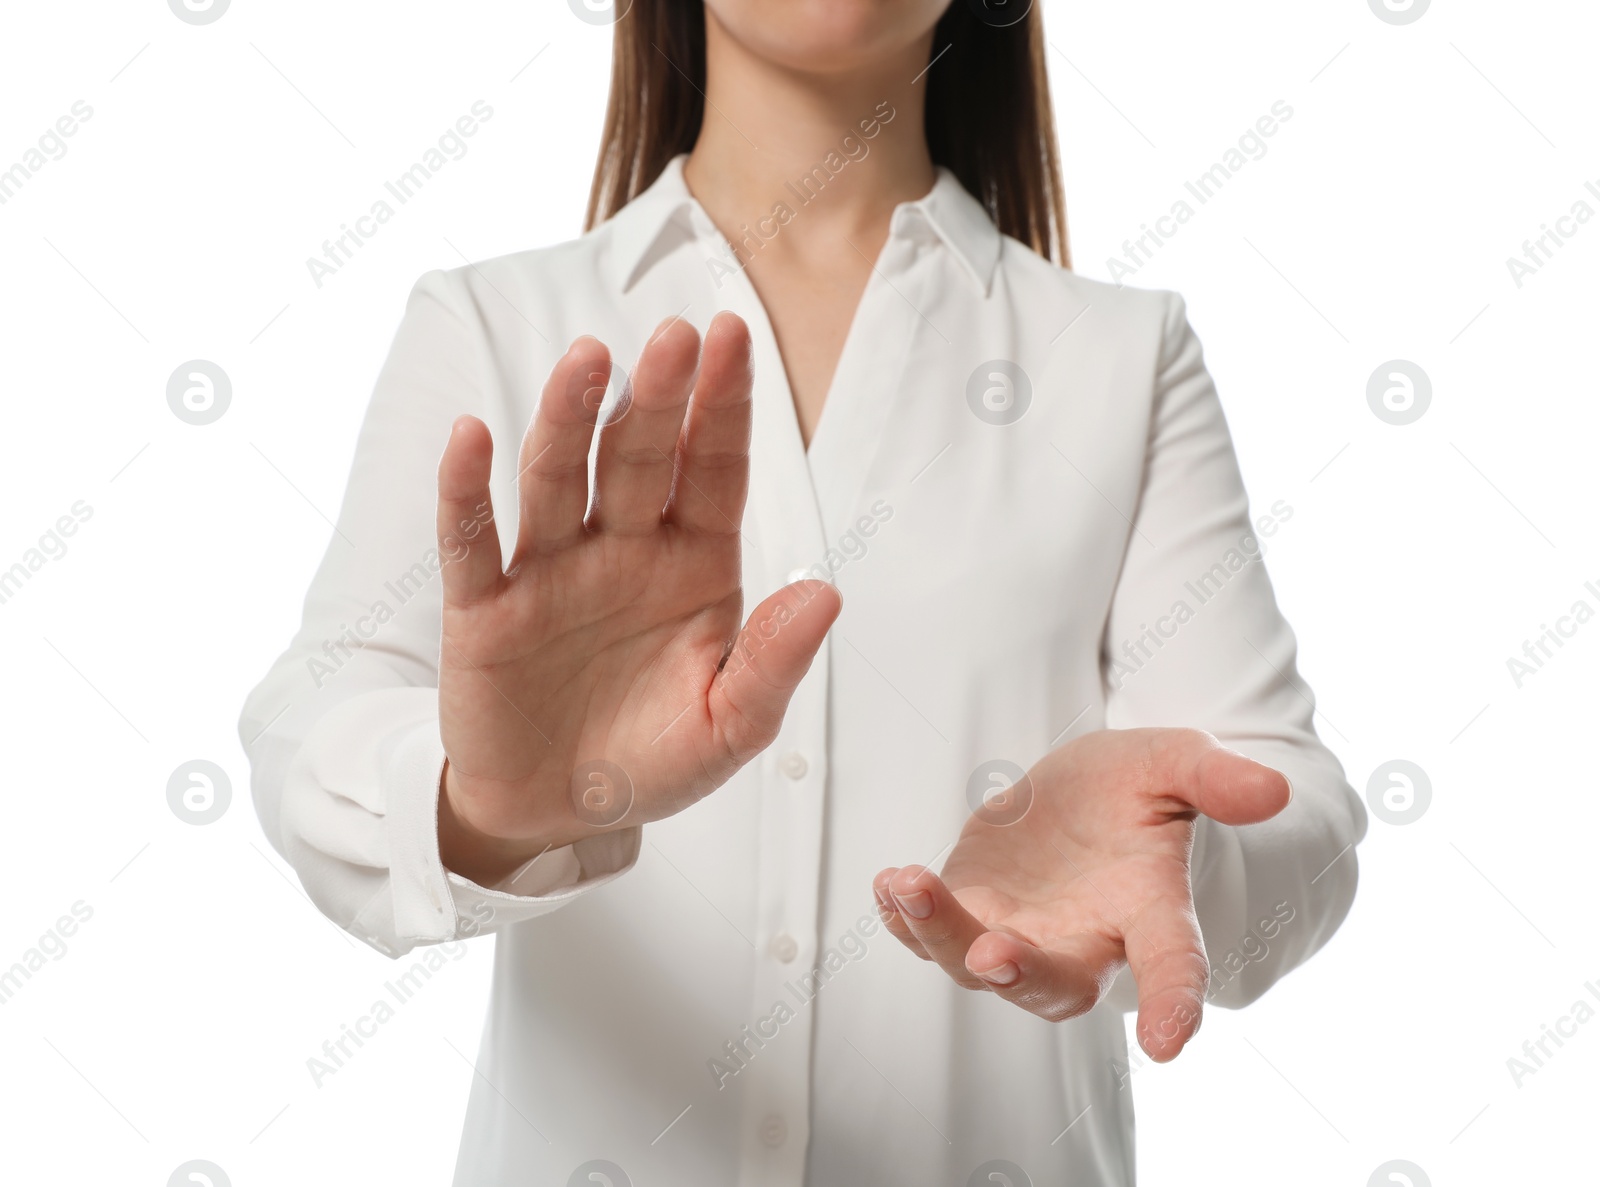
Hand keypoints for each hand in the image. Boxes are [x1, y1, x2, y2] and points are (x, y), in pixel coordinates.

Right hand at [435, 312, 840, 884]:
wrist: (556, 814)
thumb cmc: (651, 760)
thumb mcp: (729, 729)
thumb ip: (772, 664)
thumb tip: (825, 593)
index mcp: (692, 564)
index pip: (712, 469)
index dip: (722, 405)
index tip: (732, 335)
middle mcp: (623, 550)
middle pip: (638, 457)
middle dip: (657, 396)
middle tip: (673, 337)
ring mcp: (552, 572)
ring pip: (558, 479)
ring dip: (569, 419)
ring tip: (587, 361)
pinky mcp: (485, 609)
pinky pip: (474, 543)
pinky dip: (467, 492)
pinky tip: (472, 437)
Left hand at [873, 728, 1290, 1060]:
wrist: (1082, 791)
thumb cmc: (1137, 790)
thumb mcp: (1174, 765)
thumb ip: (1214, 780)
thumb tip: (1273, 787)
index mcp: (1148, 911)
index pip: (1172, 966)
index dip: (1175, 1004)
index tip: (1171, 1043)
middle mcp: (1083, 941)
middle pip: (1055, 987)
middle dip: (1023, 976)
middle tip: (995, 955)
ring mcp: (1018, 933)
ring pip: (976, 963)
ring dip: (941, 933)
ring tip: (909, 884)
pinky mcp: (967, 910)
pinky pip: (929, 932)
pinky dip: (905, 917)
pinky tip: (889, 886)